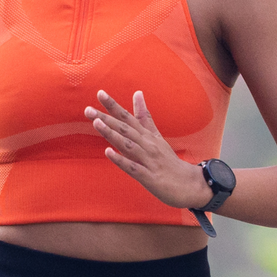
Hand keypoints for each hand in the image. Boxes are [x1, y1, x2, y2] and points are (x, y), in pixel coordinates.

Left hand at [87, 90, 208, 208]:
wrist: (189, 184)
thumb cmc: (168, 161)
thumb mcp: (156, 136)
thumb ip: (145, 116)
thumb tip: (137, 93)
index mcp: (147, 136)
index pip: (128, 117)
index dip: (114, 106)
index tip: (100, 94)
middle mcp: (147, 145)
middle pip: (125, 129)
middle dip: (107, 118)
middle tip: (88, 109)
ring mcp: (148, 160)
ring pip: (128, 145)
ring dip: (112, 134)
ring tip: (96, 123)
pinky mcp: (149, 177)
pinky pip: (133, 168)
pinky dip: (121, 160)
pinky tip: (108, 153)